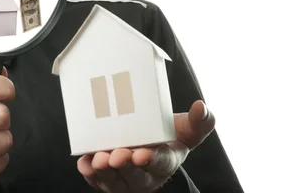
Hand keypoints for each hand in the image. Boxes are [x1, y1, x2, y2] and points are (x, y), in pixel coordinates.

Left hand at [77, 100, 214, 192]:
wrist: (151, 146)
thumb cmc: (168, 137)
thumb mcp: (187, 130)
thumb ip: (199, 121)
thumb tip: (200, 106)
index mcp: (167, 161)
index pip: (160, 163)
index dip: (151, 160)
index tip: (142, 154)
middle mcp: (146, 175)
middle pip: (135, 174)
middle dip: (125, 165)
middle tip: (116, 156)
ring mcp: (125, 180)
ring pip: (114, 180)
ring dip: (105, 171)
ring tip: (99, 159)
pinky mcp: (107, 180)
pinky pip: (96, 180)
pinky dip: (90, 172)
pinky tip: (85, 163)